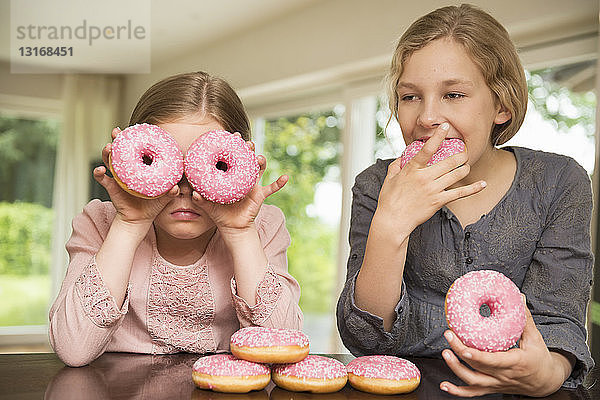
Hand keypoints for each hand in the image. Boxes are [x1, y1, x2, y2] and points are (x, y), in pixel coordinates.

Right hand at [93, 127, 178, 226]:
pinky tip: (100, 170)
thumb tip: (176, 188)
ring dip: (106, 153)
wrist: (140, 219)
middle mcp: (128, 168)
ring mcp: (118, 176)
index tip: (135, 129)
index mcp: (141, 166)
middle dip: (117, 139)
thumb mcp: (165, 197)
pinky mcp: (111, 187)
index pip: (138, 148)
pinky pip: (102, 179)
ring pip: (109, 160)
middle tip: (117, 132)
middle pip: (121, 150)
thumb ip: (171, 192)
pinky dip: (99, 174)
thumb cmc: (153, 204)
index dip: (135, 138)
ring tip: (108, 147)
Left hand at [191, 141, 287, 234]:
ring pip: (259, 169)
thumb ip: (200, 200)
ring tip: (260, 159)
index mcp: (230, 176)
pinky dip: (279, 183)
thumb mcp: (208, 206)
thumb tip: (193, 194)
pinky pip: (272, 188)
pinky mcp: (260, 195)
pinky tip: (285, 177)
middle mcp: (242, 177)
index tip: (233, 135)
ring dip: (261, 162)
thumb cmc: (220, 214)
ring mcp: (252, 185)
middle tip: (248, 143)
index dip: (233, 146)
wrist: (233, 227)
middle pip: (247, 159)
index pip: (231, 157)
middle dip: (249, 149)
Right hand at [375, 123, 485, 235]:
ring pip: (456, 174)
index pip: (427, 149)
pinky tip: (483, 184)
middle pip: (449, 162)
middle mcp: (424, 177)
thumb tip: (402, 156)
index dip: (437, 137)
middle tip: (464, 151)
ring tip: (466, 165)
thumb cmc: (389, 200)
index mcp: (411, 169)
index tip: (446, 126)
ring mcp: (433, 189)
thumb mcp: (389, 178)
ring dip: (465, 168)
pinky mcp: (438, 201)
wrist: (393, 221)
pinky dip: (473, 188)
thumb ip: (396, 165)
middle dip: (460, 154)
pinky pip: (460, 193)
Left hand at [440, 297, 573, 396]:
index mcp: (516, 363)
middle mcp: (504, 376)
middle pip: (478, 367)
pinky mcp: (492, 388)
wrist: (546, 382)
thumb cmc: (540, 359)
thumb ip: (525, 319)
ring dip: (456, 369)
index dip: (477, 356)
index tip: (464, 348)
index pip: (493, 361)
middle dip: (460, 352)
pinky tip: (444, 386)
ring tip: (445, 353)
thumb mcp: (536, 339)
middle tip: (448, 335)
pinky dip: (457, 391)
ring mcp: (496, 384)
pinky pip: (472, 393)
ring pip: (473, 382)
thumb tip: (520, 297)